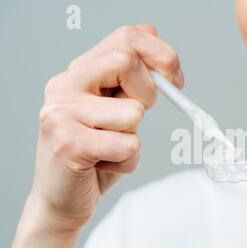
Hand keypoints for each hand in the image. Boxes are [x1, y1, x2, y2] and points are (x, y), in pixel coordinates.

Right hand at [29, 24, 183, 229]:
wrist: (61, 201)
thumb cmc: (96, 157)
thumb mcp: (117, 113)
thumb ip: (132, 86)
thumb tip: (165, 63)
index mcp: (78, 73)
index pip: (126, 37)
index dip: (160, 53)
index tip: (174, 78)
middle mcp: (64, 86)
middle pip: (126, 60)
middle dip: (148, 92)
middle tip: (135, 120)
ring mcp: (62, 113)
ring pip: (133, 112)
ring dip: (133, 140)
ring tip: (109, 152)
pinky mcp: (68, 144)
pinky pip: (128, 145)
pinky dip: (127, 162)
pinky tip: (103, 167)